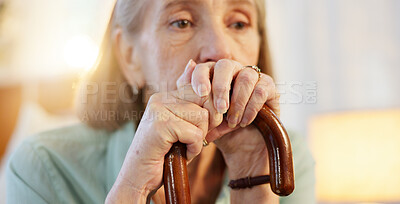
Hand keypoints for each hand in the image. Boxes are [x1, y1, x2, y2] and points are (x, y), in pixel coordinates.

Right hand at [106, 61, 208, 202]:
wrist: (139, 177)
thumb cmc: (165, 153)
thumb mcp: (183, 127)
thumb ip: (193, 104)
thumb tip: (195, 65)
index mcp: (165, 96)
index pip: (201, 91)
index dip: (208, 113)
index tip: (203, 129)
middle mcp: (160, 99)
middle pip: (204, 101)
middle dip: (207, 124)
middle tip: (193, 139)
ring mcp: (158, 110)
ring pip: (202, 118)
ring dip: (199, 138)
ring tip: (183, 147)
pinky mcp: (160, 125)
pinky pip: (194, 133)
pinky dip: (193, 148)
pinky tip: (181, 153)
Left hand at [188, 59, 279, 175]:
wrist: (239, 148)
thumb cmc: (218, 128)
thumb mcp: (201, 114)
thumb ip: (191, 93)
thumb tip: (190, 64)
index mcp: (213, 74)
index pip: (204, 67)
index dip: (200, 77)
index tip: (200, 94)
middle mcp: (233, 71)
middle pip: (226, 65)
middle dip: (221, 87)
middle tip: (219, 108)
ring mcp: (253, 77)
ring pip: (246, 77)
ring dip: (238, 101)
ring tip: (232, 122)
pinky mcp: (269, 88)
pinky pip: (261, 90)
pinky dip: (251, 107)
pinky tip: (244, 121)